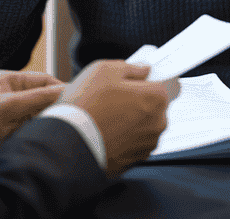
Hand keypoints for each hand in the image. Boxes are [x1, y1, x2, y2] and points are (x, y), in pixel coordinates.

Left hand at [0, 69, 63, 156]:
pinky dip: (33, 131)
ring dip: (42, 120)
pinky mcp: (3, 130)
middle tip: (69, 114)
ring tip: (56, 125)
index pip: (40, 79)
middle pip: (39, 96)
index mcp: (6, 79)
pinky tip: (40, 135)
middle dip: (51, 106)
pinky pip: (25, 128)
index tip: (75, 96)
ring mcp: (5, 112)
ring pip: (34, 113)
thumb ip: (35, 98)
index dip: (58, 87)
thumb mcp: (6, 107)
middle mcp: (7, 93)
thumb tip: (61, 91)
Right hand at [59, 61, 179, 176]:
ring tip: (105, 115)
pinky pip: (132, 142)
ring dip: (130, 120)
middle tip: (113, 98)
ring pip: (142, 125)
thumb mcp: (105, 70)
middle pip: (152, 106)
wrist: (69, 144)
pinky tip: (105, 130)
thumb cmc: (87, 106)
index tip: (133, 83)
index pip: (160, 84)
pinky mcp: (133, 160)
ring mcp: (146, 145)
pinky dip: (122, 137)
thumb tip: (142, 70)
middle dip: (137, 101)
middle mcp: (157, 124)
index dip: (144, 82)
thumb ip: (131, 68)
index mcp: (155, 98)